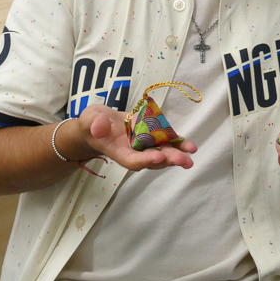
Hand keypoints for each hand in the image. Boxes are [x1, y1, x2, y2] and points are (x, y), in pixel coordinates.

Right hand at [76, 105, 196, 170]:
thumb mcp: (89, 119)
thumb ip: (94, 124)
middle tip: (183, 160)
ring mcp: (143, 145)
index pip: (131, 160)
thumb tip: (99, 128)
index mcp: (117, 151)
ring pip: (161, 152)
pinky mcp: (150, 136)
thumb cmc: (92, 123)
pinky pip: (165, 141)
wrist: (99, 124)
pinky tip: (190, 146)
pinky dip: (178, 144)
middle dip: (167, 160)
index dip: (145, 160)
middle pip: (151, 159)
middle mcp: (133, 152)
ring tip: (191, 152)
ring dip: (177, 154)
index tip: (158, 156)